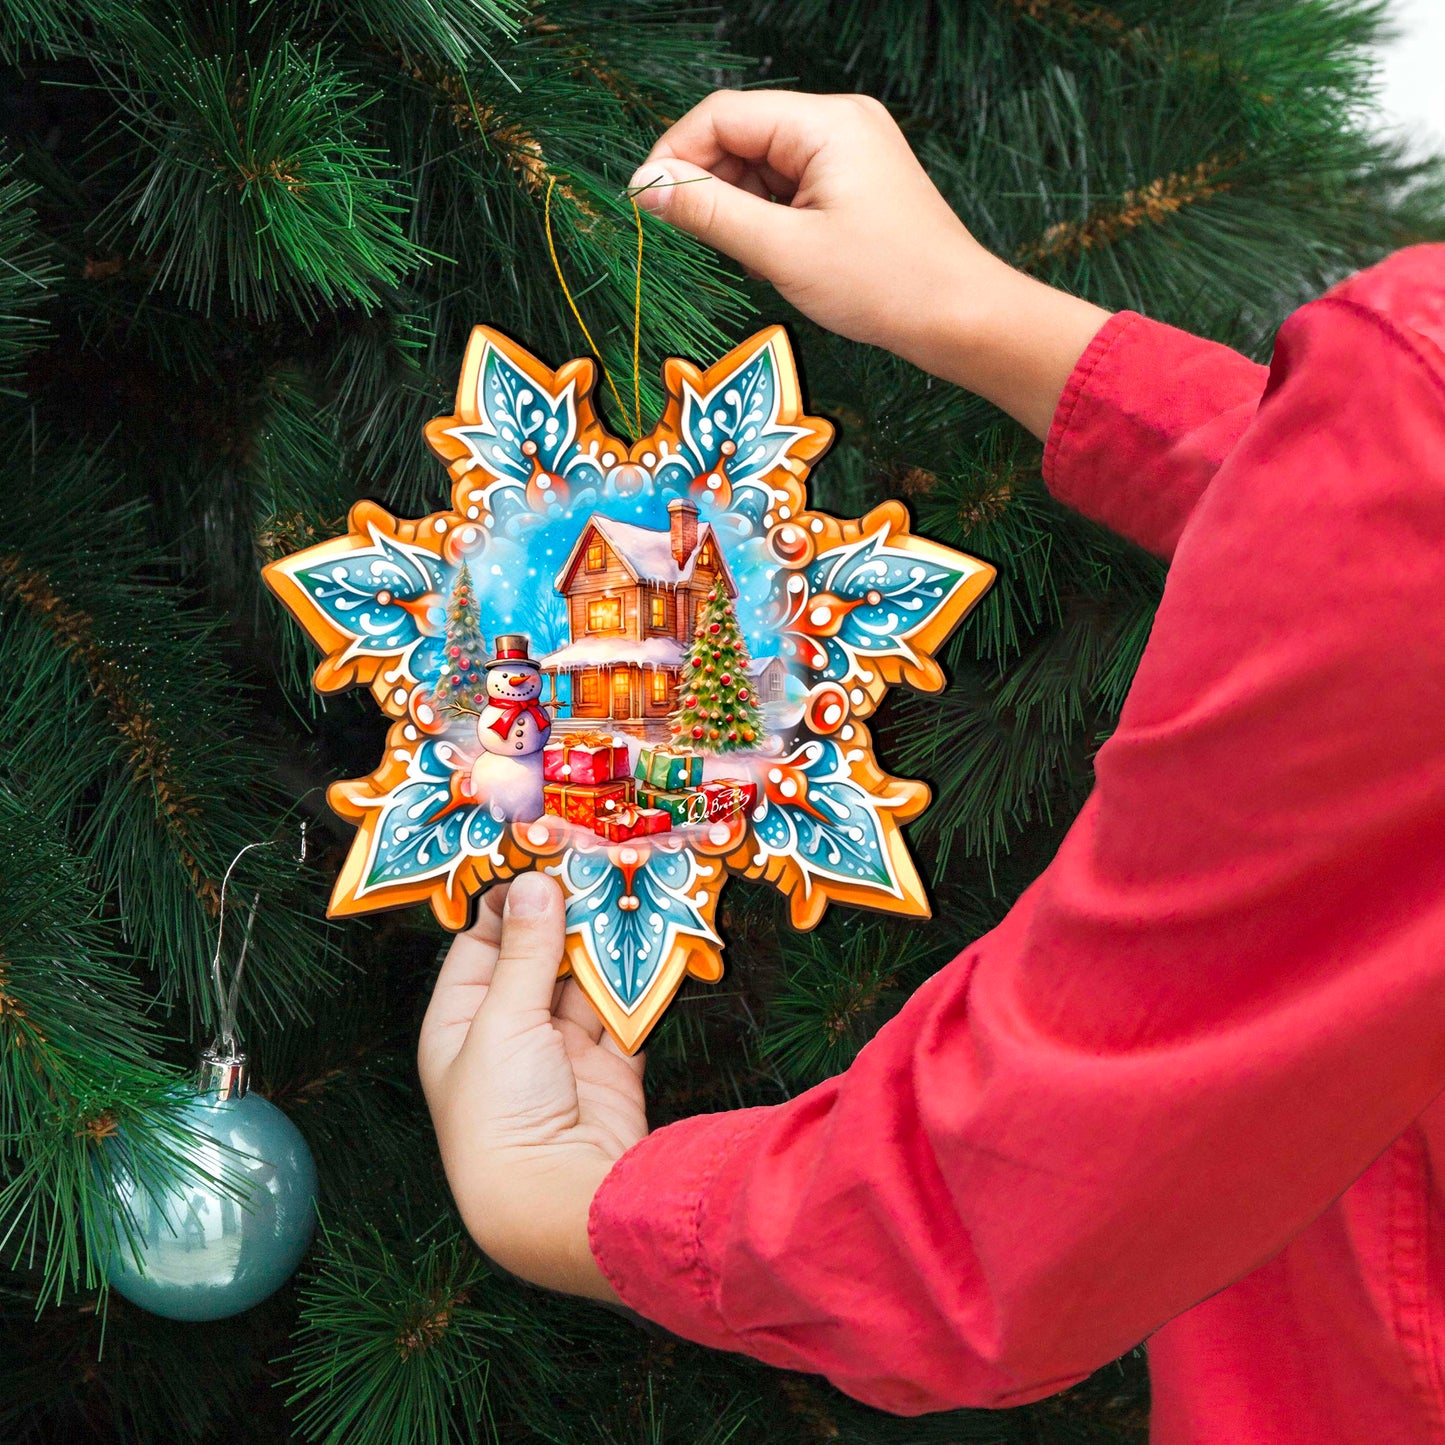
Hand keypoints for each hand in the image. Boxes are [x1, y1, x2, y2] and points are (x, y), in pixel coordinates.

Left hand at [418, 872, 646, 1300]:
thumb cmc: (503, 1116)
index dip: (510, 901)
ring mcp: (561, 1052)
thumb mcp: (503, 1021)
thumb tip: (534, 883)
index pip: (482, 944)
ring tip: (626, 887)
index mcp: (460, 1025)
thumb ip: (527, 951)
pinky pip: (622, 1009)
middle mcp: (508, 1034)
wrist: (560, 1205)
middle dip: (565, 914)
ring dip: (603, 941)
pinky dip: (636, 978)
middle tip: (594, 860)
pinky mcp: (609, 1067)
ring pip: (582, 979)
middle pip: (537, 956)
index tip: (542, 854)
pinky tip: (649, 938)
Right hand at [629, 89, 1110, 438]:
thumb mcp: (783, 252)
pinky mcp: (856, 186)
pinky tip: (769, 259)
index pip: (723, 115)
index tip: (643, 202)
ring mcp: (851, 153)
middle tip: (680, 238)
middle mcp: (840, 123)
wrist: (962, 319)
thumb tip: (647, 188)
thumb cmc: (886, 285)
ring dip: (736, 208)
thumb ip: (709, 213)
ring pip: (762, 166)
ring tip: (741, 258)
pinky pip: (789, 189)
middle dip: (706, 184)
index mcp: (826, 123)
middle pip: (741, 136)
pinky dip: (766, 220)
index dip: (675, 154)